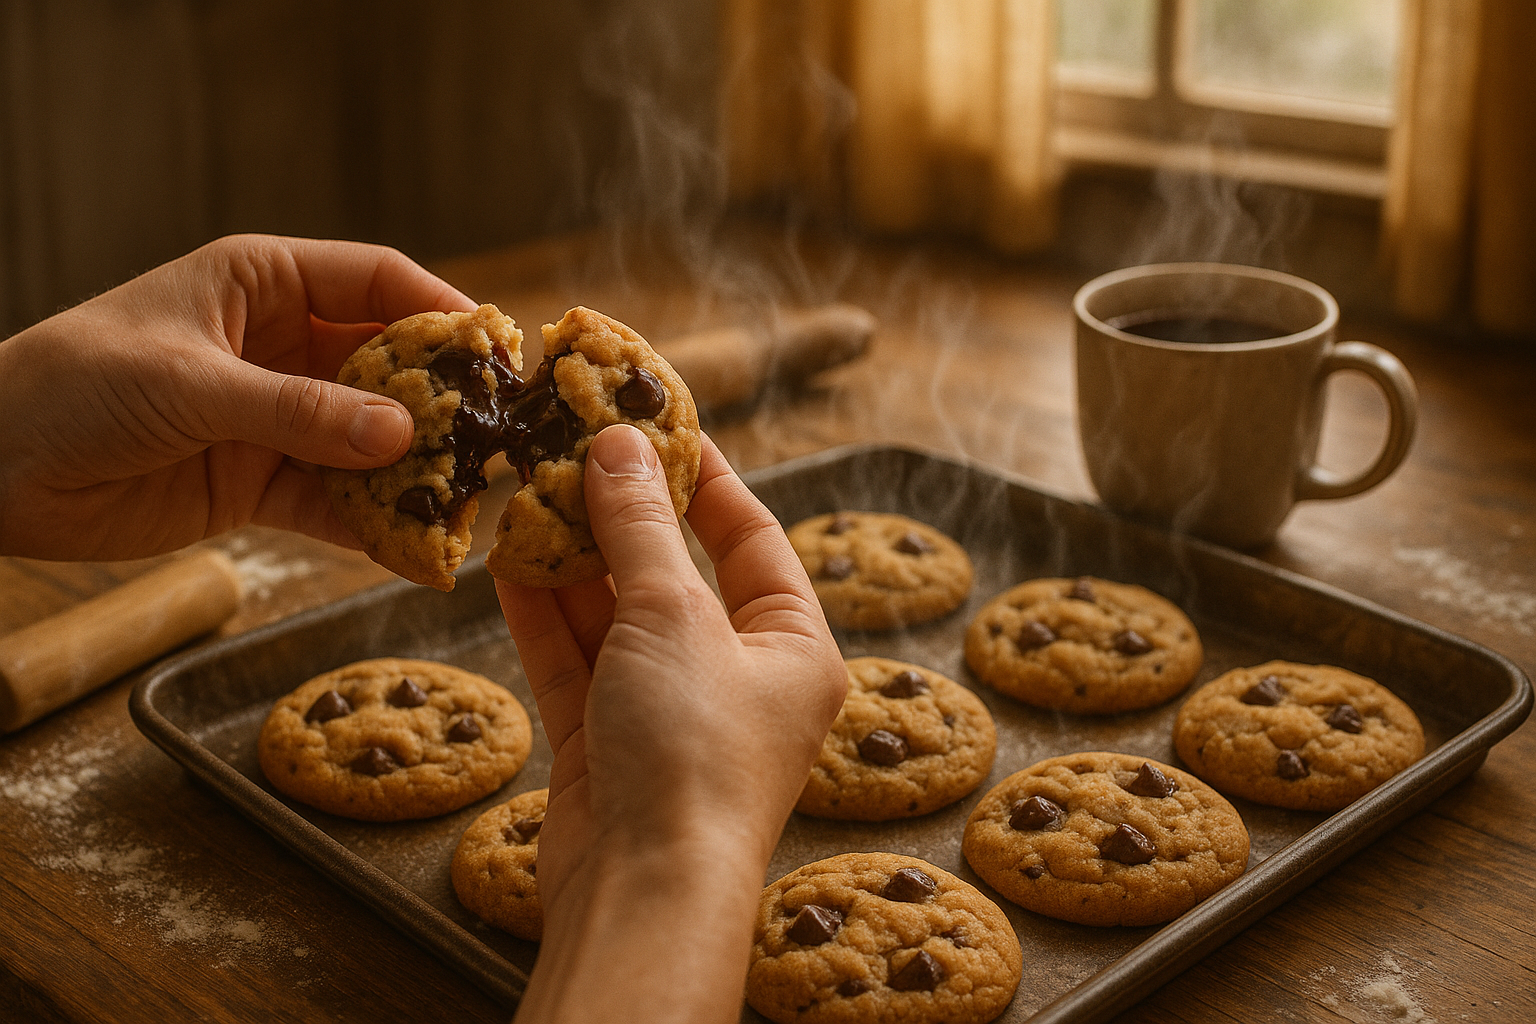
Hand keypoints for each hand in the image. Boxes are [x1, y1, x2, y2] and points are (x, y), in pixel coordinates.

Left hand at [0, 233, 476, 558]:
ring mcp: (278, 417)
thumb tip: (402, 435)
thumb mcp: (191, 384)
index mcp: (264, 284)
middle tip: (498, 438)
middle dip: (443, 403)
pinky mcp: (263, 482)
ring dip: (417, 472)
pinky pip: (337, 502)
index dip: (441, 313)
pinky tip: (412, 550)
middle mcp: (283, 346)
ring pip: (372, 439)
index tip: (498, 350)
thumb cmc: (74, 386)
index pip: (377, 282)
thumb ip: (298, 410)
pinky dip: (373, 526)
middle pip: (390, 366)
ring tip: (466, 505)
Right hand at [497, 427, 845, 1023]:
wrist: (646, 893)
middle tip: (570, 449)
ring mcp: (668, 713)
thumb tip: (620, 446)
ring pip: (615, 616)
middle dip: (621, 516)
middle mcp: (737, 678)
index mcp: (793, 647)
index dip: (704, 476)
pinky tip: (506, 560)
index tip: (658, 422)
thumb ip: (639, 529)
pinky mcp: (608, 745)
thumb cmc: (694, 753)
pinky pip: (575, 661)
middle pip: (675, 574)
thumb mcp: (672, 617)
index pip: (752, 538)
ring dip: (571, 559)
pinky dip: (543, 614)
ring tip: (527, 490)